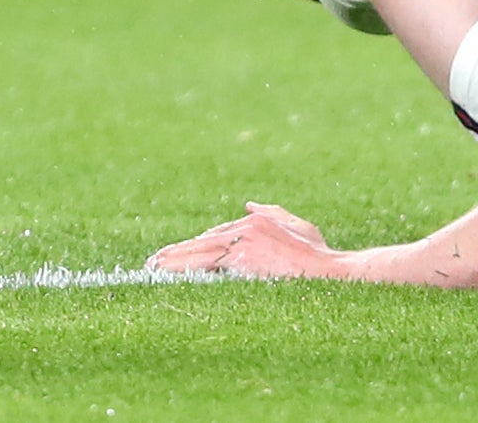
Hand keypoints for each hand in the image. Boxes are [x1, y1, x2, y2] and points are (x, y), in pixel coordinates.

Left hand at [148, 202, 333, 277]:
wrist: (326, 270)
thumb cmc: (316, 253)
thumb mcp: (298, 227)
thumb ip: (273, 214)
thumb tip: (250, 203)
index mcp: (256, 221)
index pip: (218, 234)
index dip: (195, 247)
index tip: (178, 256)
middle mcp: (245, 227)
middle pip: (201, 242)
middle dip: (176, 253)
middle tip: (152, 262)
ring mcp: (241, 242)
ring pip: (197, 252)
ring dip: (170, 260)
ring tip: (151, 267)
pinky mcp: (238, 259)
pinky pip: (202, 266)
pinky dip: (180, 269)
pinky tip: (165, 274)